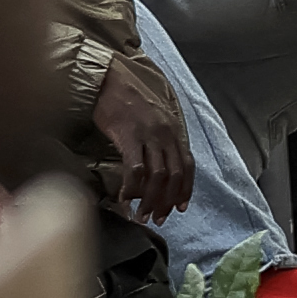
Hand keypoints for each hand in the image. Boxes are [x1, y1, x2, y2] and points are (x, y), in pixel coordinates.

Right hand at [83, 47, 195, 223]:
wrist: (108, 78)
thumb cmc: (126, 99)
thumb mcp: (152, 118)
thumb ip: (157, 140)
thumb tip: (155, 166)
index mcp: (173, 131)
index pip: (188, 166)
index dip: (186, 189)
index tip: (180, 207)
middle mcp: (166, 134)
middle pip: (175, 175)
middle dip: (168, 201)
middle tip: (158, 218)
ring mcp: (149, 135)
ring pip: (158, 176)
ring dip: (151, 200)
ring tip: (141, 214)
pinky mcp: (129, 135)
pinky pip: (136, 168)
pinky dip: (132, 187)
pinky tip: (125, 197)